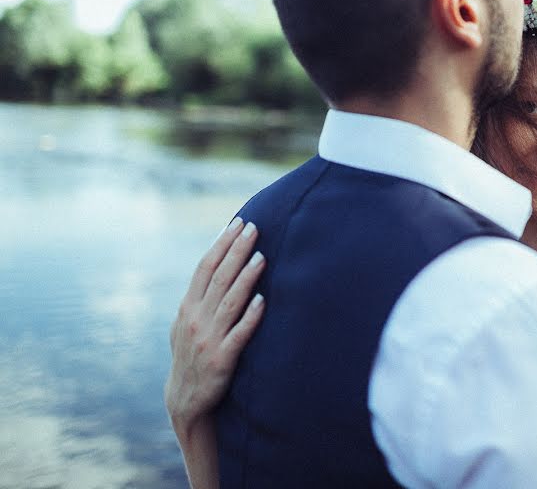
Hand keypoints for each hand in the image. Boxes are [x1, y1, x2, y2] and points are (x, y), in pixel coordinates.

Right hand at [164, 217, 265, 438]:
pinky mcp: (221, 360)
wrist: (185, 401)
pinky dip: (250, 317)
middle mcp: (196, 319)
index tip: (237, 223)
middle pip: (219, 278)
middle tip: (254, 228)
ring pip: (229, 302)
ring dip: (246, 278)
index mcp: (187, 307)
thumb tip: (215, 267)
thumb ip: (198, 299)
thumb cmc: (191, 356)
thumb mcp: (186, 324)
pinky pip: (239, 335)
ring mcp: (208, 339)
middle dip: (236, 251)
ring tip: (261, 257)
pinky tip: (262, 302)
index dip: (221, 244)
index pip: (205, 268)